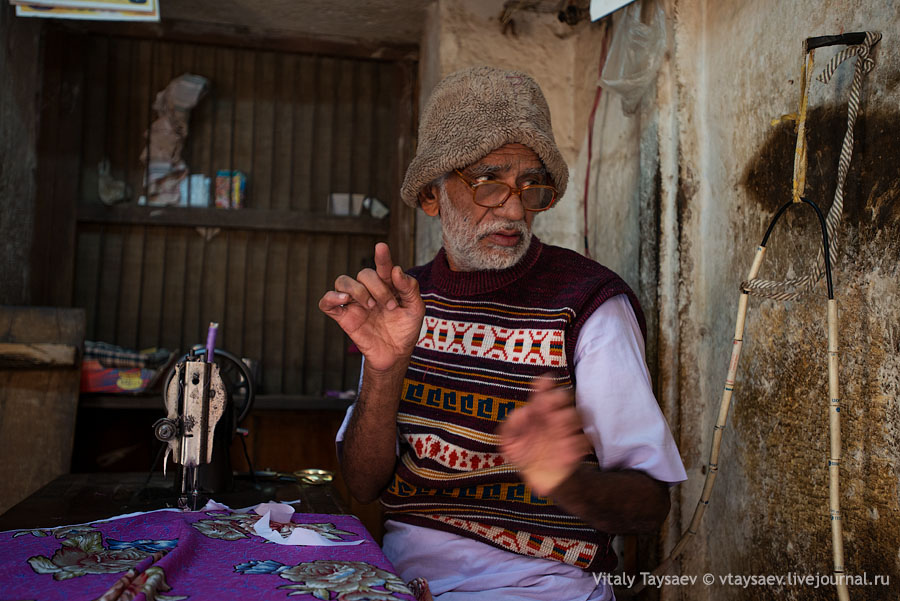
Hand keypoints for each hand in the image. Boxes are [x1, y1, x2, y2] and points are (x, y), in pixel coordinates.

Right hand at [318, 243, 424, 372]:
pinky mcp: (343, 317)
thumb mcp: (416, 309)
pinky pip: (326, 302)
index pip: (382, 266)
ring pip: (342, 281)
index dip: (382, 256)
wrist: (396, 354)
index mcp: (387, 285)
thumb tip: (396, 270)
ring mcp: (354, 303)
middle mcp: (369, 290)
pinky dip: (331, 297)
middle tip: (390, 306)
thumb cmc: (405, 329)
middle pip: (364, 273)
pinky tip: (345, 300)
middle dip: (378, 287)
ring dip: (357, 290)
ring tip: (371, 306)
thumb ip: (410, 289)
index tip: (381, 247)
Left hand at [498, 376, 591, 496]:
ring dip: (568, 417)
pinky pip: (584, 438)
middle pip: (564, 396)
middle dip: (557, 397)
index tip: (544, 383)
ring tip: (557, 426)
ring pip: (577, 414)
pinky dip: (577, 440)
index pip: (545, 390)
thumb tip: (522, 412)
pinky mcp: (578, 448)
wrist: (541, 480)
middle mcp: (554, 417)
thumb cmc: (523, 455)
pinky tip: (566, 445)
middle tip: (546, 406)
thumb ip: (510, 426)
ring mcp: (567, 431)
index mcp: (538, 411)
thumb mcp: (508, 442)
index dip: (545, 384)